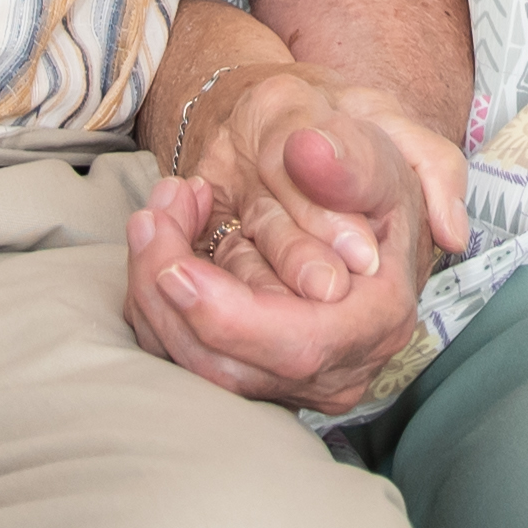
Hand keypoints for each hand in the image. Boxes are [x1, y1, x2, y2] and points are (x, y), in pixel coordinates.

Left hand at [122, 76, 464, 411]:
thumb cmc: (369, 176)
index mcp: (379, 319)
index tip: (175, 268)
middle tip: (148, 218)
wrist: (355, 191)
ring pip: (197, 365)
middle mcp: (336, 367)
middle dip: (171, 298)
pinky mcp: (251, 364)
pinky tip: (162, 233)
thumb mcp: (379, 154)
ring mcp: (292, 376)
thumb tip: (307, 150)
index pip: (298, 344)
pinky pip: (183, 350)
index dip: (228, 315)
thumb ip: (349, 159)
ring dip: (153, 293)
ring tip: (152, 213)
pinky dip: (155, 298)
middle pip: (233, 367)